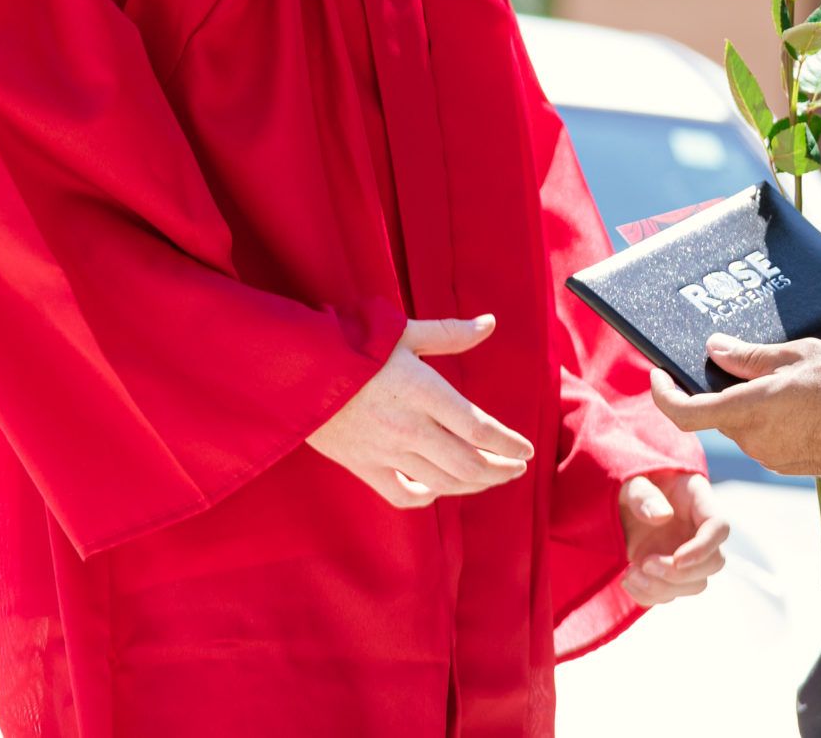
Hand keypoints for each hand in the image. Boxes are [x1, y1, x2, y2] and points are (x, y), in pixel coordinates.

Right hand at [307, 316, 536, 508]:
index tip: (527, 450)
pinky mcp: (362, 467)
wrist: (293, 370)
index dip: (508, 443)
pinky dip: (426, 497)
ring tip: (491, 479)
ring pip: (442, 482)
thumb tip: (489, 324)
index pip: (479, 428)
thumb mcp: (402, 331)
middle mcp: (410, 427)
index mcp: (424, 391)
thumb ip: (449, 333)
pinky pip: (402, 494)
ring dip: (473, 484)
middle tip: (516, 468)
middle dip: (499, 469)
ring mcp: (385, 452)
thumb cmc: (350, 343)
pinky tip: (439, 491)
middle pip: (467, 462)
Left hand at [618, 470, 729, 606]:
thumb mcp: (630, 481)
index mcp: (697, 500)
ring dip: (663, 588)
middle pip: (713, 562)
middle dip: (680, 573)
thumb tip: (662, 517)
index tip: (678, 559)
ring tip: (630, 574)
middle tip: (645, 564)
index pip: (719, 527)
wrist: (619, 501)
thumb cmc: (630, 483)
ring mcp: (685, 554)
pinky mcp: (667, 572)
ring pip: (695, 584)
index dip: (704, 548)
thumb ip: (643, 494)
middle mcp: (697, 531)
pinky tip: (627, 580)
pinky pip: (669, 594)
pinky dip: (649, 596)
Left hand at [649, 335, 820, 480]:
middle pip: (716, 413)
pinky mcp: (788, 464)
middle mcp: (753, 440)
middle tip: (736, 357)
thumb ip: (752, 355)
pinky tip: (798, 401)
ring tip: (780, 376)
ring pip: (742, 424)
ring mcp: (770, 457)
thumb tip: (714, 350)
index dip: (662, 393)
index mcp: (749, 411)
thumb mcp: (799, 355)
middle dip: (718, 388)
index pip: (684, 412)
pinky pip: (764, 437)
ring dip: (748, 402)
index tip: (657, 374)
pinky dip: (768, 418)